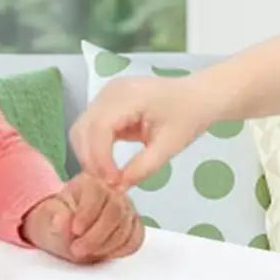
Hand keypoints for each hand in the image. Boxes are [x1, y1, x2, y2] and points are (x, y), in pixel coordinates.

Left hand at [22, 173, 143, 262]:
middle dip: (96, 235)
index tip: (75, 231)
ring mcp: (125, 207)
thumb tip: (61, 220)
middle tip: (78, 250)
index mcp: (88, 181)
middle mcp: (111, 190)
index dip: (87, 213)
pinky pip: (136, 237)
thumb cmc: (56, 222)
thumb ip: (53, 219)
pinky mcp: (133, 224)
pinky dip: (122, 249)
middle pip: (115, 209)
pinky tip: (105, 254)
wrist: (64, 232)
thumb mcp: (46, 220)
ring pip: (126, 226)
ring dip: (106, 246)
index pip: (96, 192)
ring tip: (86, 254)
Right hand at [70, 75, 212, 188]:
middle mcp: (110, 92)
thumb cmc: (189, 116)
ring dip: (89, 155)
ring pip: (81, 129)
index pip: (100, 128)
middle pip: (83, 128)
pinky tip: (107, 164)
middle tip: (108, 184)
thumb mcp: (170, 146)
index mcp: (129, 96)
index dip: (100, 158)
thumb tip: (117, 188)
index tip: (112, 182)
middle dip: (91, 160)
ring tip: (107, 177)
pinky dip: (94, 148)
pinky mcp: (106, 103)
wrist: (198, 96)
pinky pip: (90, 127)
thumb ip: (143, 168)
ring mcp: (106, 95)